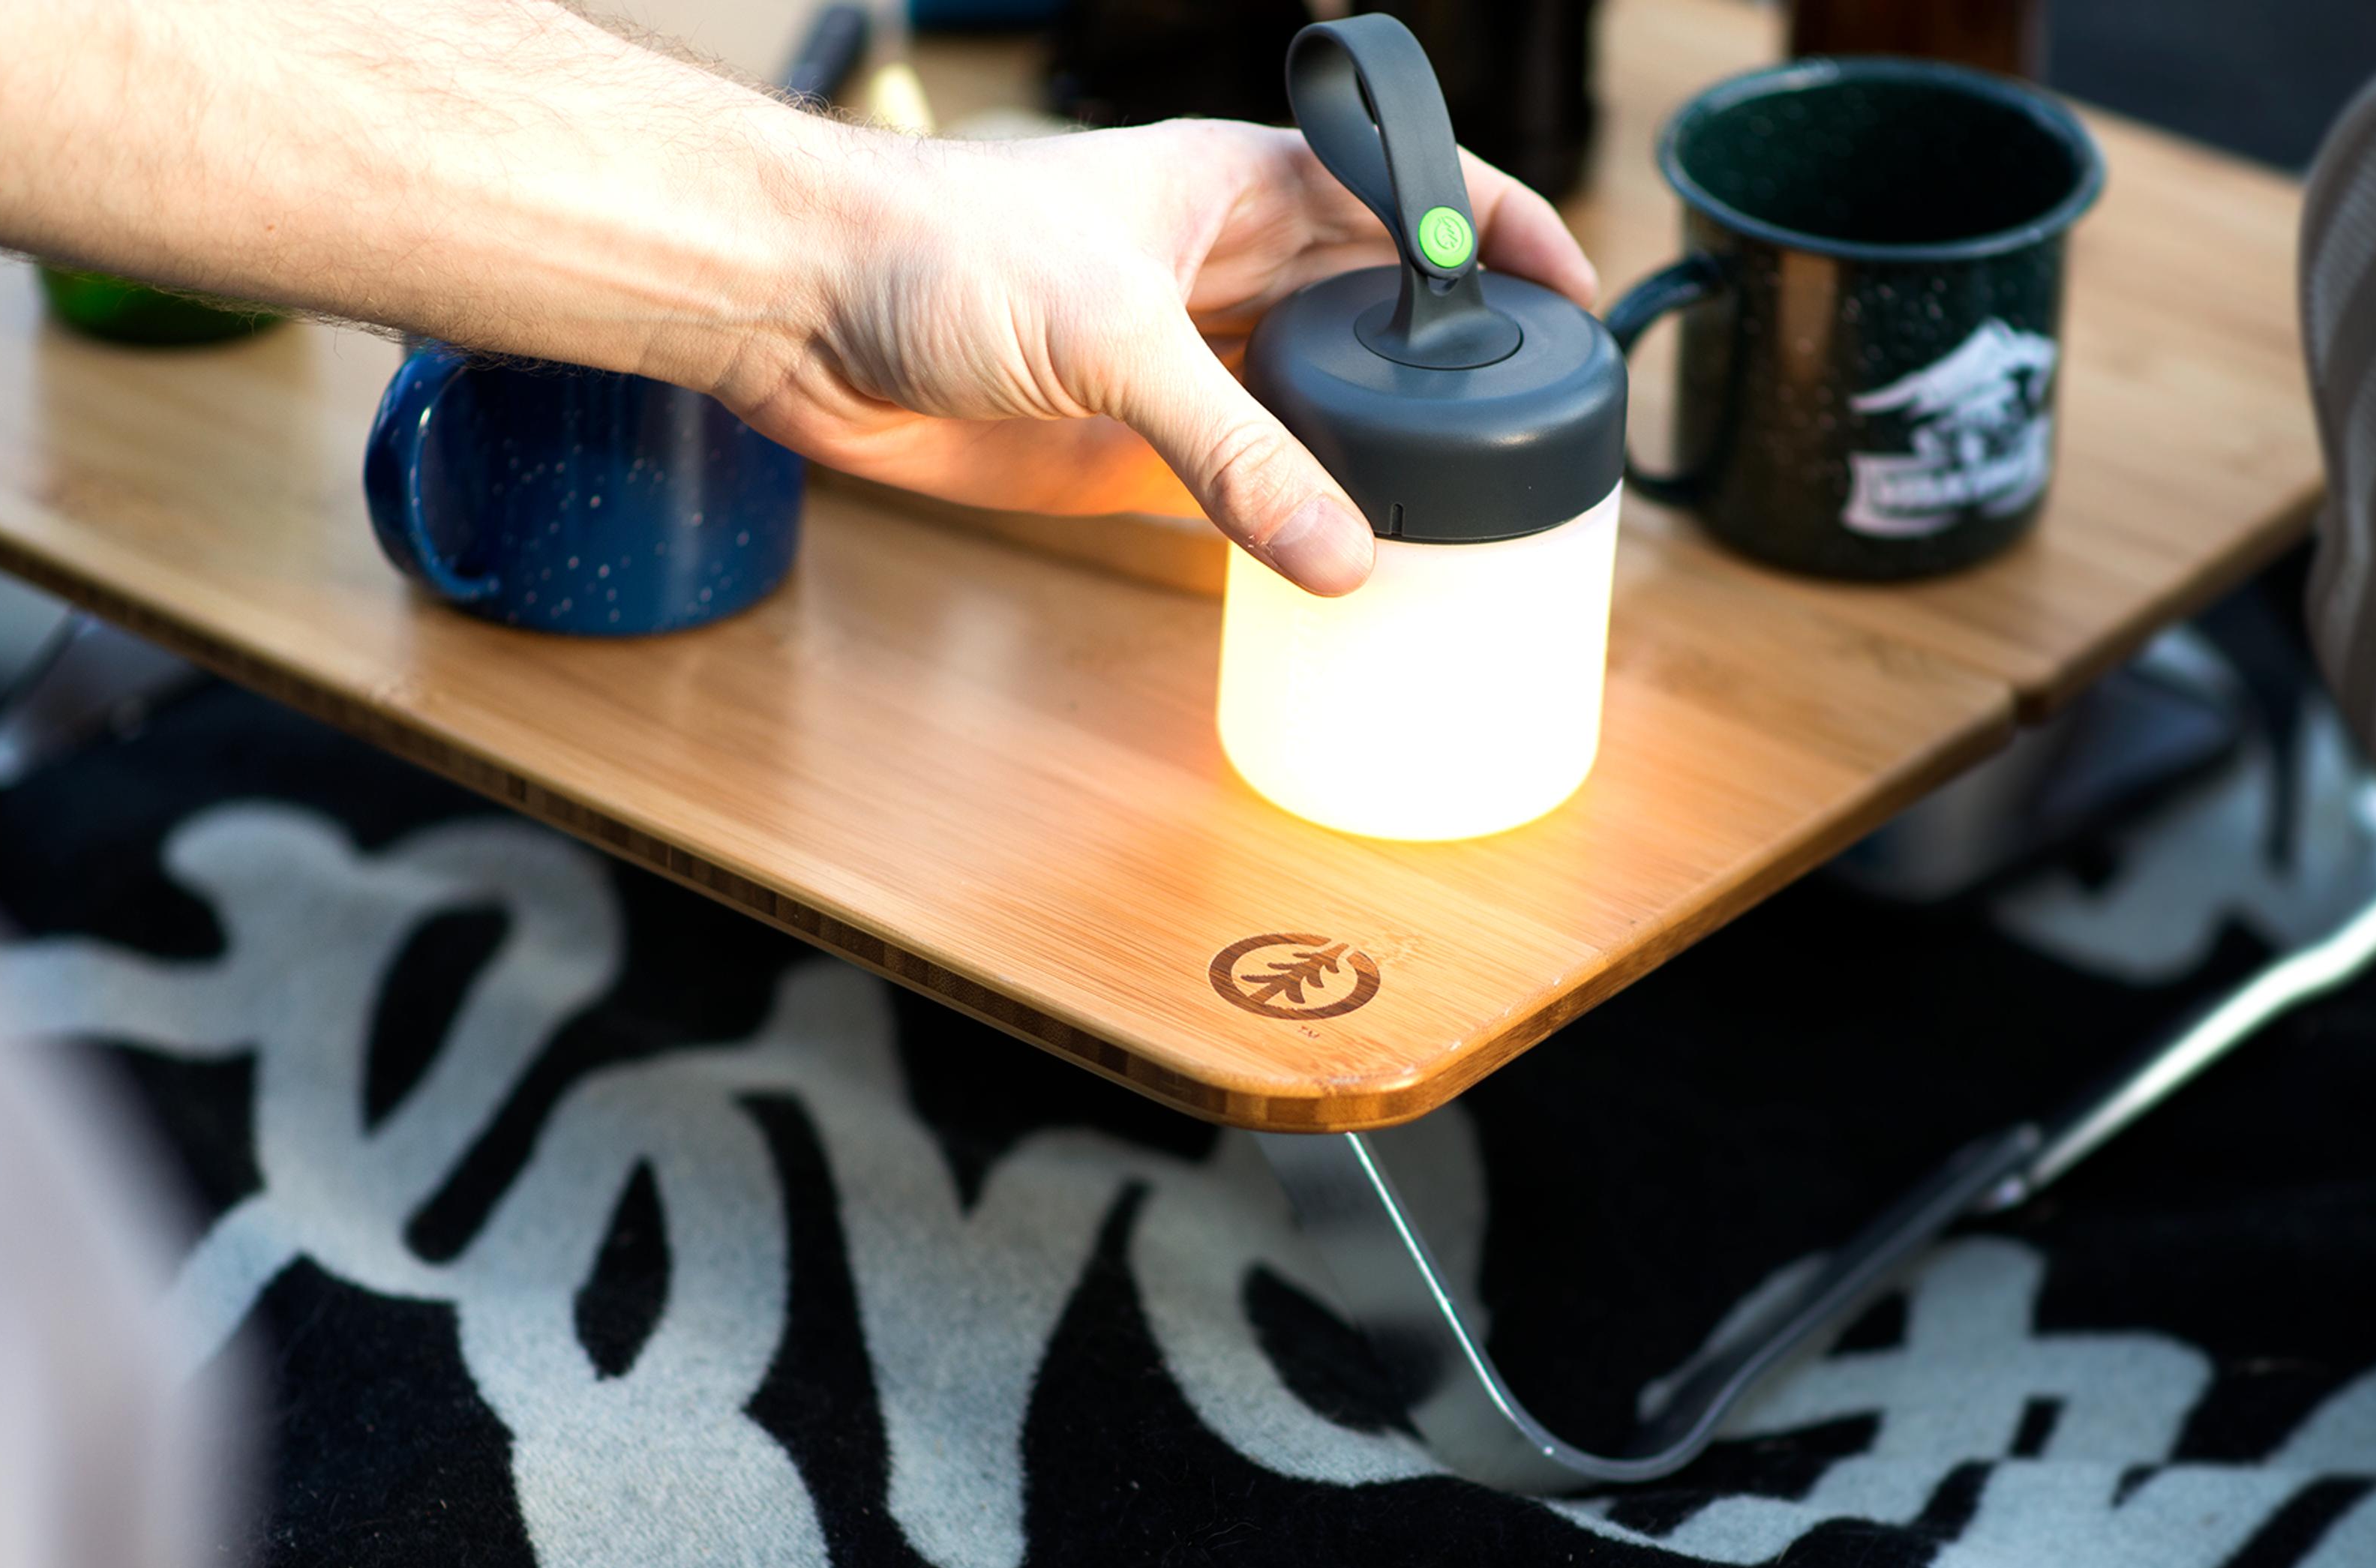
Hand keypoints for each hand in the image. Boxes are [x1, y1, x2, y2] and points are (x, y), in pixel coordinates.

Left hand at [724, 120, 1598, 596]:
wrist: (800, 311)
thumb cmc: (938, 252)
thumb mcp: (1113, 338)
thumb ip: (1236, 448)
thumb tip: (1342, 551)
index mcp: (1246, 189)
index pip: (1412, 195)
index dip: (1501, 240)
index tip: (1575, 308)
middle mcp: (1228, 272)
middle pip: (1379, 317)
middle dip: (1453, 371)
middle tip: (1536, 443)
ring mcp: (1185, 364)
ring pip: (1317, 413)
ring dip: (1376, 463)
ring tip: (1462, 525)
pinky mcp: (1133, 450)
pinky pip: (1244, 495)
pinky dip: (1291, 533)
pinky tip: (1342, 571)